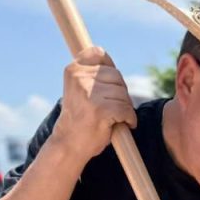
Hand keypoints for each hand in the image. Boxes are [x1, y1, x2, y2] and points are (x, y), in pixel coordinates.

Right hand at [52, 46, 136, 165]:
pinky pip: (126, 108)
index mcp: (73, 70)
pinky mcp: (100, 109)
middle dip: (121, 93)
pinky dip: (130, 118)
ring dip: (126, 107)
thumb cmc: (80, 119)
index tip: (111, 87)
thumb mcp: (80, 90)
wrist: (69, 144)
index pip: (100, 54)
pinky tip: (125, 124)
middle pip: (116, 75)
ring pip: (123, 93)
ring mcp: (89, 93)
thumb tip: (114, 69)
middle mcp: (79, 78)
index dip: (111, 70)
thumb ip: (93, 76)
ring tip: (118, 118)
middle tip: (117, 108)